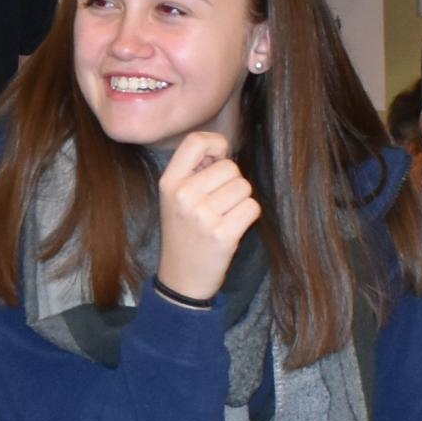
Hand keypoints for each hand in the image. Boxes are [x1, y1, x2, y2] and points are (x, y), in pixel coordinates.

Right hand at [153, 133, 262, 303]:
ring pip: (244, 187)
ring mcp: (202, 216)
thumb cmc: (184, 233)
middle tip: (218, 204)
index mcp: (169, 183)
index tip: (219, 160)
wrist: (182, 278)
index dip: (216, 145)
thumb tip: (223, 151)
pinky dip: (248, 216)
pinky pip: (251, 207)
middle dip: (231, 183)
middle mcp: (184, 195)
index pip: (196, 141)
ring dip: (241, 201)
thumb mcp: (174, 198)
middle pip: (230, 167)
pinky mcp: (223, 234)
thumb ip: (194, 171)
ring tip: (224, 217)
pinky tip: (233, 228)